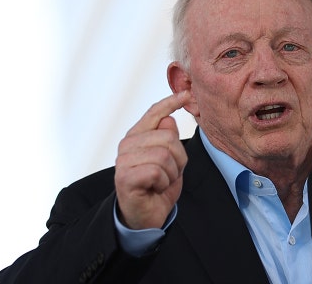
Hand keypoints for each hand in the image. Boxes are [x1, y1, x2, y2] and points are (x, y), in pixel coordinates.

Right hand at [114, 91, 190, 228]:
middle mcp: (127, 145)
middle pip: (167, 138)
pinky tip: (155, 188)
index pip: (154, 113)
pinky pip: (157, 171)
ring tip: (162, 182)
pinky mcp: (125, 177)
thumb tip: (169, 119)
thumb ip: (168, 138)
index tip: (187, 94)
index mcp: (137, 136)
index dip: (170, 102)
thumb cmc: (158, 186)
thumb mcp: (171, 159)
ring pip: (164, 155)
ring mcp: (123, 161)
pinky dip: (163, 183)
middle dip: (178, 159)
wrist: (146, 216)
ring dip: (171, 173)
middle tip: (170, 173)